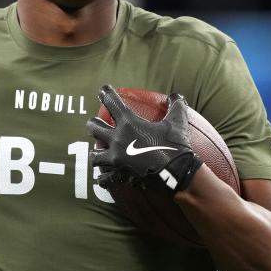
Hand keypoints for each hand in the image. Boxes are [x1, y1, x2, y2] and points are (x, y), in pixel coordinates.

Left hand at [86, 84, 202, 193]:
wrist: (177, 173)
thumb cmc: (176, 145)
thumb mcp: (178, 122)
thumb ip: (176, 106)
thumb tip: (177, 95)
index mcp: (128, 123)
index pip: (111, 102)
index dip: (106, 93)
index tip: (103, 90)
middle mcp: (117, 139)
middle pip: (94, 128)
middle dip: (93, 124)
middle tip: (95, 124)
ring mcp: (116, 158)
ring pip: (94, 155)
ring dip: (96, 153)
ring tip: (98, 153)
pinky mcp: (119, 174)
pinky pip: (105, 178)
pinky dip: (104, 179)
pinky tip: (102, 179)